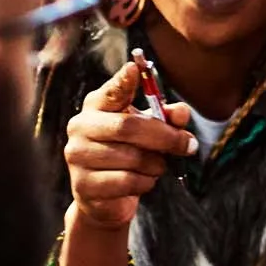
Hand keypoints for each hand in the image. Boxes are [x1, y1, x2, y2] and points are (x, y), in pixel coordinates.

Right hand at [63, 62, 195, 230]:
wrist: (106, 197)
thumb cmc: (131, 153)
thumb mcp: (152, 131)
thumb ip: (168, 118)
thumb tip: (180, 112)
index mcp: (98, 107)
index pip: (110, 91)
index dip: (123, 80)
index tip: (134, 68)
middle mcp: (81, 127)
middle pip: (129, 126)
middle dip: (166, 137)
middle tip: (188, 145)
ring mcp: (77, 156)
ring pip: (132, 157)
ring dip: (157, 164)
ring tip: (156, 165)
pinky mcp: (83, 185)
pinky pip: (128, 181)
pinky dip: (146, 182)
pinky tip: (142, 181)